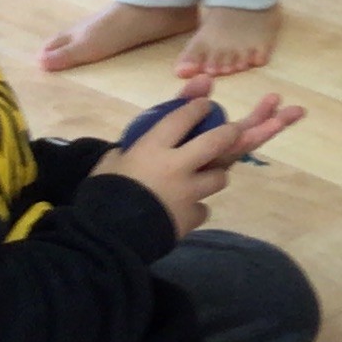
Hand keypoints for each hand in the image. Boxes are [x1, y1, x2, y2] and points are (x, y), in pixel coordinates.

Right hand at [93, 85, 303, 236]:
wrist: (107, 237)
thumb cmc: (105, 192)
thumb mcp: (114, 158)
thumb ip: (137, 141)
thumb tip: (150, 131)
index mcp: (153, 147)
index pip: (184, 116)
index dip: (198, 106)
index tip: (206, 103)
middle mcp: (178, 166)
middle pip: (217, 141)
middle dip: (232, 131)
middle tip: (236, 128)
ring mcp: (189, 193)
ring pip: (220, 176)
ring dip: (216, 173)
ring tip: (204, 174)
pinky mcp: (193, 216)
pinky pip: (205, 206)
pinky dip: (197, 205)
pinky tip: (182, 209)